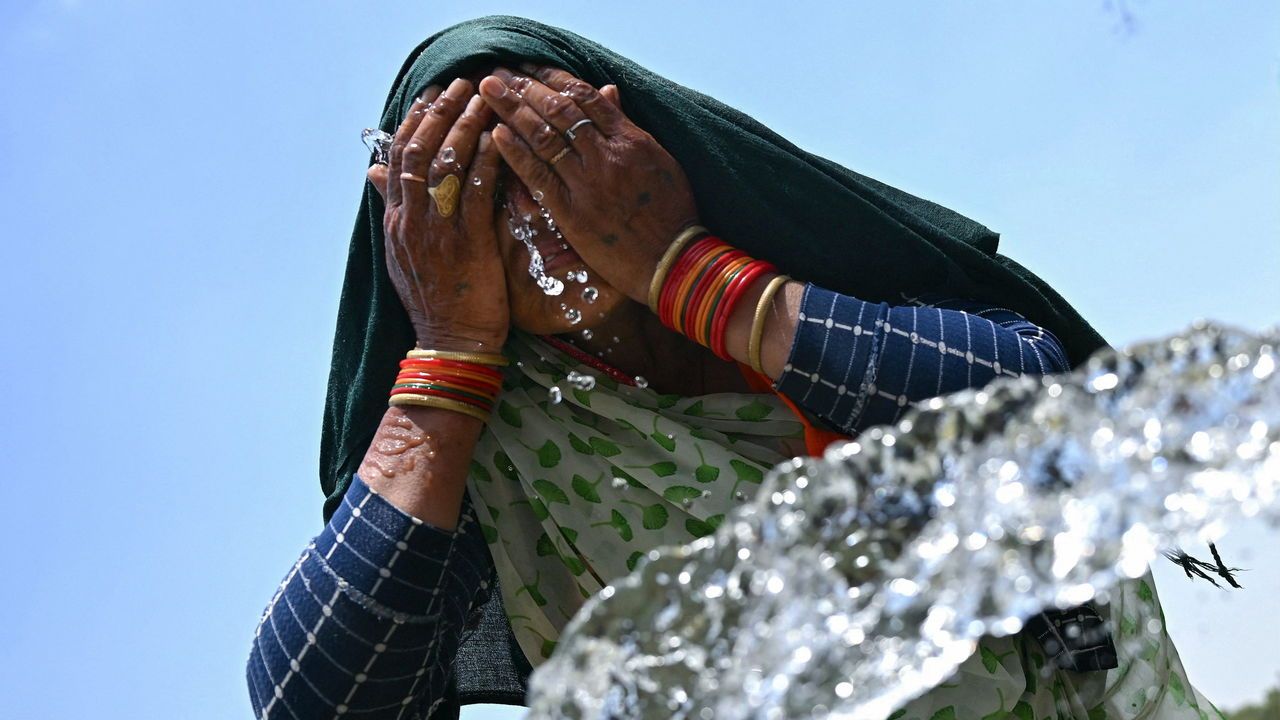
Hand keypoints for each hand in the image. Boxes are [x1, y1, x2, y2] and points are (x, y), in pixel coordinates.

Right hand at [368, 78, 507, 351]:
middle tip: (461, 83)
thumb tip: (374, 172)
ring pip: (445, 164)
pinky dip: (486, 161)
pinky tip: (500, 139)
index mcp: (396, 221)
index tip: (430, 95)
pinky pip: (476, 192)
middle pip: (419, 151)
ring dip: (465, 125)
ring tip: (483, 97)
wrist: (451, 344)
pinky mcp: (467, 243)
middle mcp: (411, 220)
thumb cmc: (437, 300)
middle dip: (440, 112)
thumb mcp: (403, 252)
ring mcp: (437, 231)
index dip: (414, 121)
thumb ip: (394, 209)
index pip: (398, 158)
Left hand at [479, 65, 699, 302]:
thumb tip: (607, 91)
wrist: (673, 260)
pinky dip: (516, 153)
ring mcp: (588, 183)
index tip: (530, 68)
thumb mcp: (660, 160)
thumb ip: (628, 126)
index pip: (585, 97)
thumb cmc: (672, 213)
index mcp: (630, 139)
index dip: (553, 78)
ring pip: (545, 137)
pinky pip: (538, 176)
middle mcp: (607, 155)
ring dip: (513, 110)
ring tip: (489, 91)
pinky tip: (496, 134)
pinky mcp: (573, 213)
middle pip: (559, 110)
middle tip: (499, 72)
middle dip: (525, 87)